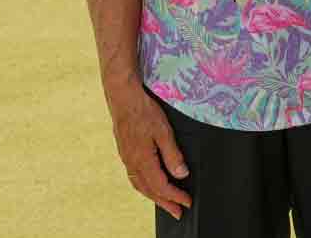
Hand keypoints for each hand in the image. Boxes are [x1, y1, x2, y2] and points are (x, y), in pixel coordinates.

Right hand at [107, 81, 191, 219]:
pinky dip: (144, 186)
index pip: (161, 186)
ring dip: (154, 196)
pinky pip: (134, 176)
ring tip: (165, 203)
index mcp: (142, 160)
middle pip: (150, 190)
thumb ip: (172, 155)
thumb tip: (181, 175)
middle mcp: (132, 163)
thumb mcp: (164, 132)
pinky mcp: (125, 152)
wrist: (123, 98)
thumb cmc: (144, 111)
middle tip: (177, 212)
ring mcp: (127, 158)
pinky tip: (149, 185)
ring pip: (140, 185)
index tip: (186, 203)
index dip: (175, 196)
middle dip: (165, 203)